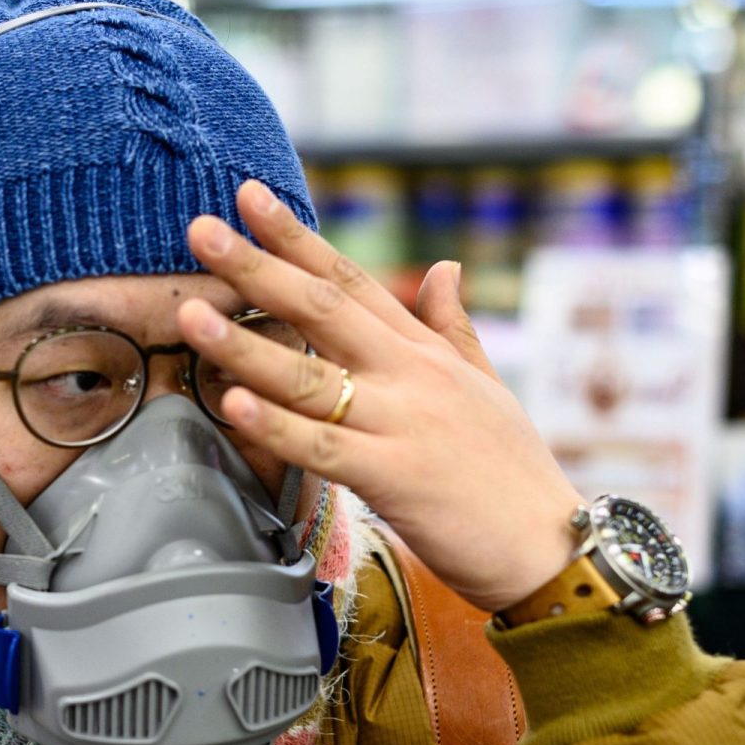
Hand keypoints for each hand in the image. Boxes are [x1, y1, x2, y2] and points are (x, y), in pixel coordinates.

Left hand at [179, 180, 580, 612]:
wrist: (552, 547)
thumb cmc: (513, 472)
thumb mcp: (487, 385)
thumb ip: (452, 327)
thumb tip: (444, 268)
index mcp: (424, 352)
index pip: (352, 280)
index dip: (297, 238)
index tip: (249, 197)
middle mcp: (410, 376)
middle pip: (322, 309)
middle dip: (257, 268)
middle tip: (200, 230)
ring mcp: (401, 424)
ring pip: (309, 376)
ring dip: (245, 344)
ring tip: (191, 314)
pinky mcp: (394, 479)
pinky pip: (323, 448)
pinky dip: (276, 427)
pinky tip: (234, 404)